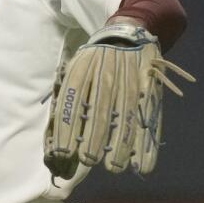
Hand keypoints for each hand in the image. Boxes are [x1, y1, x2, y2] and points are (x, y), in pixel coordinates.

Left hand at [44, 22, 194, 178]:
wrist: (127, 35)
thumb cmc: (94, 61)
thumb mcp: (76, 68)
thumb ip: (68, 97)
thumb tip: (56, 136)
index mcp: (83, 71)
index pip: (72, 102)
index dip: (67, 128)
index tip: (62, 153)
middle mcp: (106, 77)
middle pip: (99, 111)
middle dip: (93, 138)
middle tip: (88, 160)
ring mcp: (129, 83)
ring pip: (124, 117)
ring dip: (119, 145)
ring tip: (113, 167)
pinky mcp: (148, 91)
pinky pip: (148, 120)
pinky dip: (146, 145)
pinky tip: (142, 165)